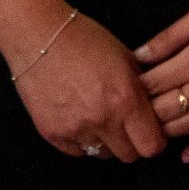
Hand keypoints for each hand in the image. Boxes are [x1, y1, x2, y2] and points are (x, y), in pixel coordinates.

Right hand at [9, 9, 168, 162]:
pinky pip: (76, 151)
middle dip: (130, 142)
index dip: (153, 139)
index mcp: (125, 100)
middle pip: (129, 156)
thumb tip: (152, 108)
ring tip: (95, 116)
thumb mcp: (123, 55)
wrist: (35, 34)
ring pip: (102, 155)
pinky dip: (80, 139)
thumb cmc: (81, 37)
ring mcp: (75, 129)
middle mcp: (102, 120)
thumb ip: (141, 87)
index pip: (152, 146)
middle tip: (121, 123)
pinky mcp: (52, 133)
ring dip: (104, 141)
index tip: (147, 130)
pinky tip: (75, 116)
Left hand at [134, 0, 188, 161]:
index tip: (121, 87)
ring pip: (188, 127)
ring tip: (147, 128)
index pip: (153, 83)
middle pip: (165, 110)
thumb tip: (138, 56)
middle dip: (142, 111)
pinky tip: (186, 155)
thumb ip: (167, 39)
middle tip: (128, 111)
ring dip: (164, 130)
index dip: (132, 87)